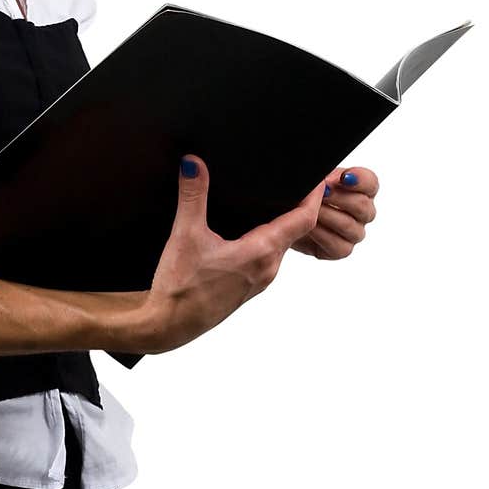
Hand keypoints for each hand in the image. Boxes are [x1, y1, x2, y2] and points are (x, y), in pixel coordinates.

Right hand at [141, 155, 322, 353]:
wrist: (168, 326)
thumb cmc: (179, 287)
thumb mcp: (185, 235)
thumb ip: (193, 196)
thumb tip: (193, 163)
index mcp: (260, 253)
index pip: (303, 220)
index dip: (314, 197)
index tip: (319, 178)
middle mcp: (267, 268)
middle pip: (296, 231)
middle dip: (302, 206)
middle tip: (302, 181)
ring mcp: (259, 279)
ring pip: (282, 244)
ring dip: (286, 223)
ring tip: (282, 199)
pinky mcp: (247, 286)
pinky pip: (269, 256)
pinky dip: (271, 238)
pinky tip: (254, 229)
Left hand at [291, 166, 378, 258]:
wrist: (286, 215)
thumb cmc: (304, 194)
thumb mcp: (314, 179)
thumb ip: (325, 176)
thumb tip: (326, 179)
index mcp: (361, 189)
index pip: (370, 183)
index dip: (360, 180)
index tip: (344, 177)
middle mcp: (362, 213)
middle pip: (362, 206)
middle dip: (339, 197)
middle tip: (321, 193)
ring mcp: (354, 232)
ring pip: (350, 226)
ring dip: (328, 215)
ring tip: (310, 209)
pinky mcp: (341, 249)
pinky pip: (339, 245)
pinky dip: (321, 234)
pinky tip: (309, 227)